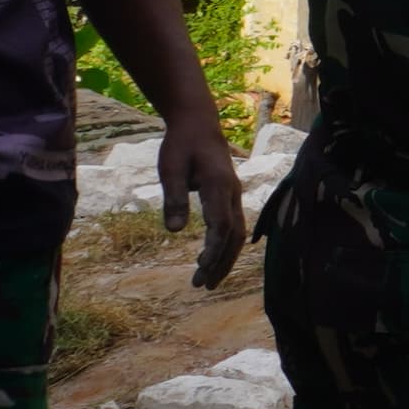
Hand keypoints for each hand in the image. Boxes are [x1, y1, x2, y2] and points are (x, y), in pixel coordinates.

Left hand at [160, 120, 248, 288]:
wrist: (198, 123)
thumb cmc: (181, 144)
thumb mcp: (170, 168)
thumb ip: (174, 198)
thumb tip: (174, 230)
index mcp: (218, 185)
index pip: (221, 224)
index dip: (214, 248)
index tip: (201, 267)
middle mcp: (232, 192)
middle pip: (234, 235)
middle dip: (221, 263)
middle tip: (202, 285)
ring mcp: (233, 195)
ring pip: (237, 233)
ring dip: (224, 259)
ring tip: (207, 280)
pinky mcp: (229, 196)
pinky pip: (234, 226)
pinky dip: (226, 247)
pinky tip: (213, 259)